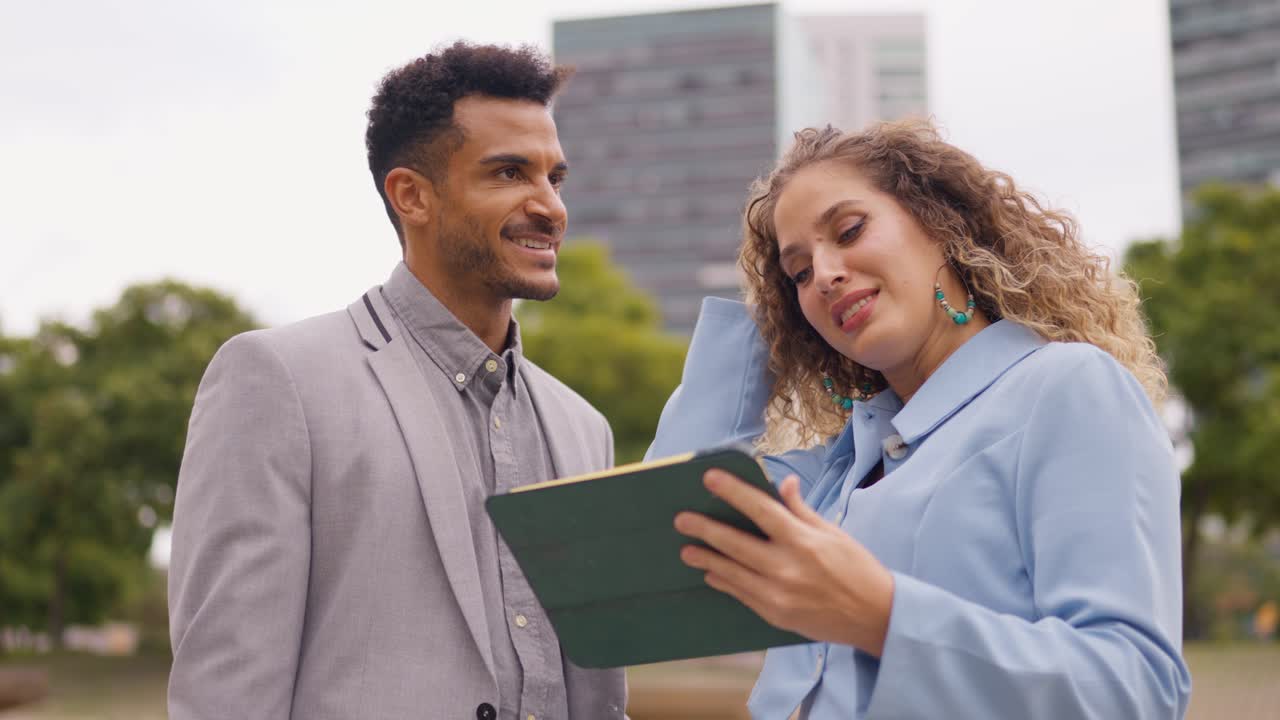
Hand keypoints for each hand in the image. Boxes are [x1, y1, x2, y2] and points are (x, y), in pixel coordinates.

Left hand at [674, 470, 894, 656]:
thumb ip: (802, 510)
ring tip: (686, 549)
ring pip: (732, 572)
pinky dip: (725, 582)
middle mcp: (787, 567)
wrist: (875, 616)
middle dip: (705, 529)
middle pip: (736, 543)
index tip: (708, 478)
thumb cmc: (856, 568)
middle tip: (681, 520)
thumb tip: (784, 483)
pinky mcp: (776, 614)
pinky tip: (711, 573)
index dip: (732, 491)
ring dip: (707, 559)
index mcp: (802, 540)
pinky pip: (742, 595)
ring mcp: (778, 594)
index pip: (760, 509)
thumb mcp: (833, 532)